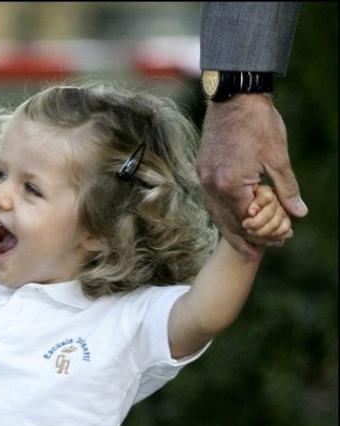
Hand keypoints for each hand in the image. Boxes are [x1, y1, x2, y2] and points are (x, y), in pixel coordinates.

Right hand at [198, 94, 306, 259]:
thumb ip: (287, 189)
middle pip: (229, 225)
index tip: (278, 242)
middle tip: (260, 254)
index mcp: (232, 186)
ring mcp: (205, 179)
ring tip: (245, 245)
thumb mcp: (278, 157)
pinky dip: (223, 214)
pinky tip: (233, 218)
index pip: (248, 222)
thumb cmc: (259, 122)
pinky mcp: (203, 170)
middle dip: (246, 240)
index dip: (264, 235)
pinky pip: (212, 202)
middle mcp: (213, 187)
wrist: (233, 94)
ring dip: (231, 231)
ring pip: (217, 215)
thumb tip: (299, 213)